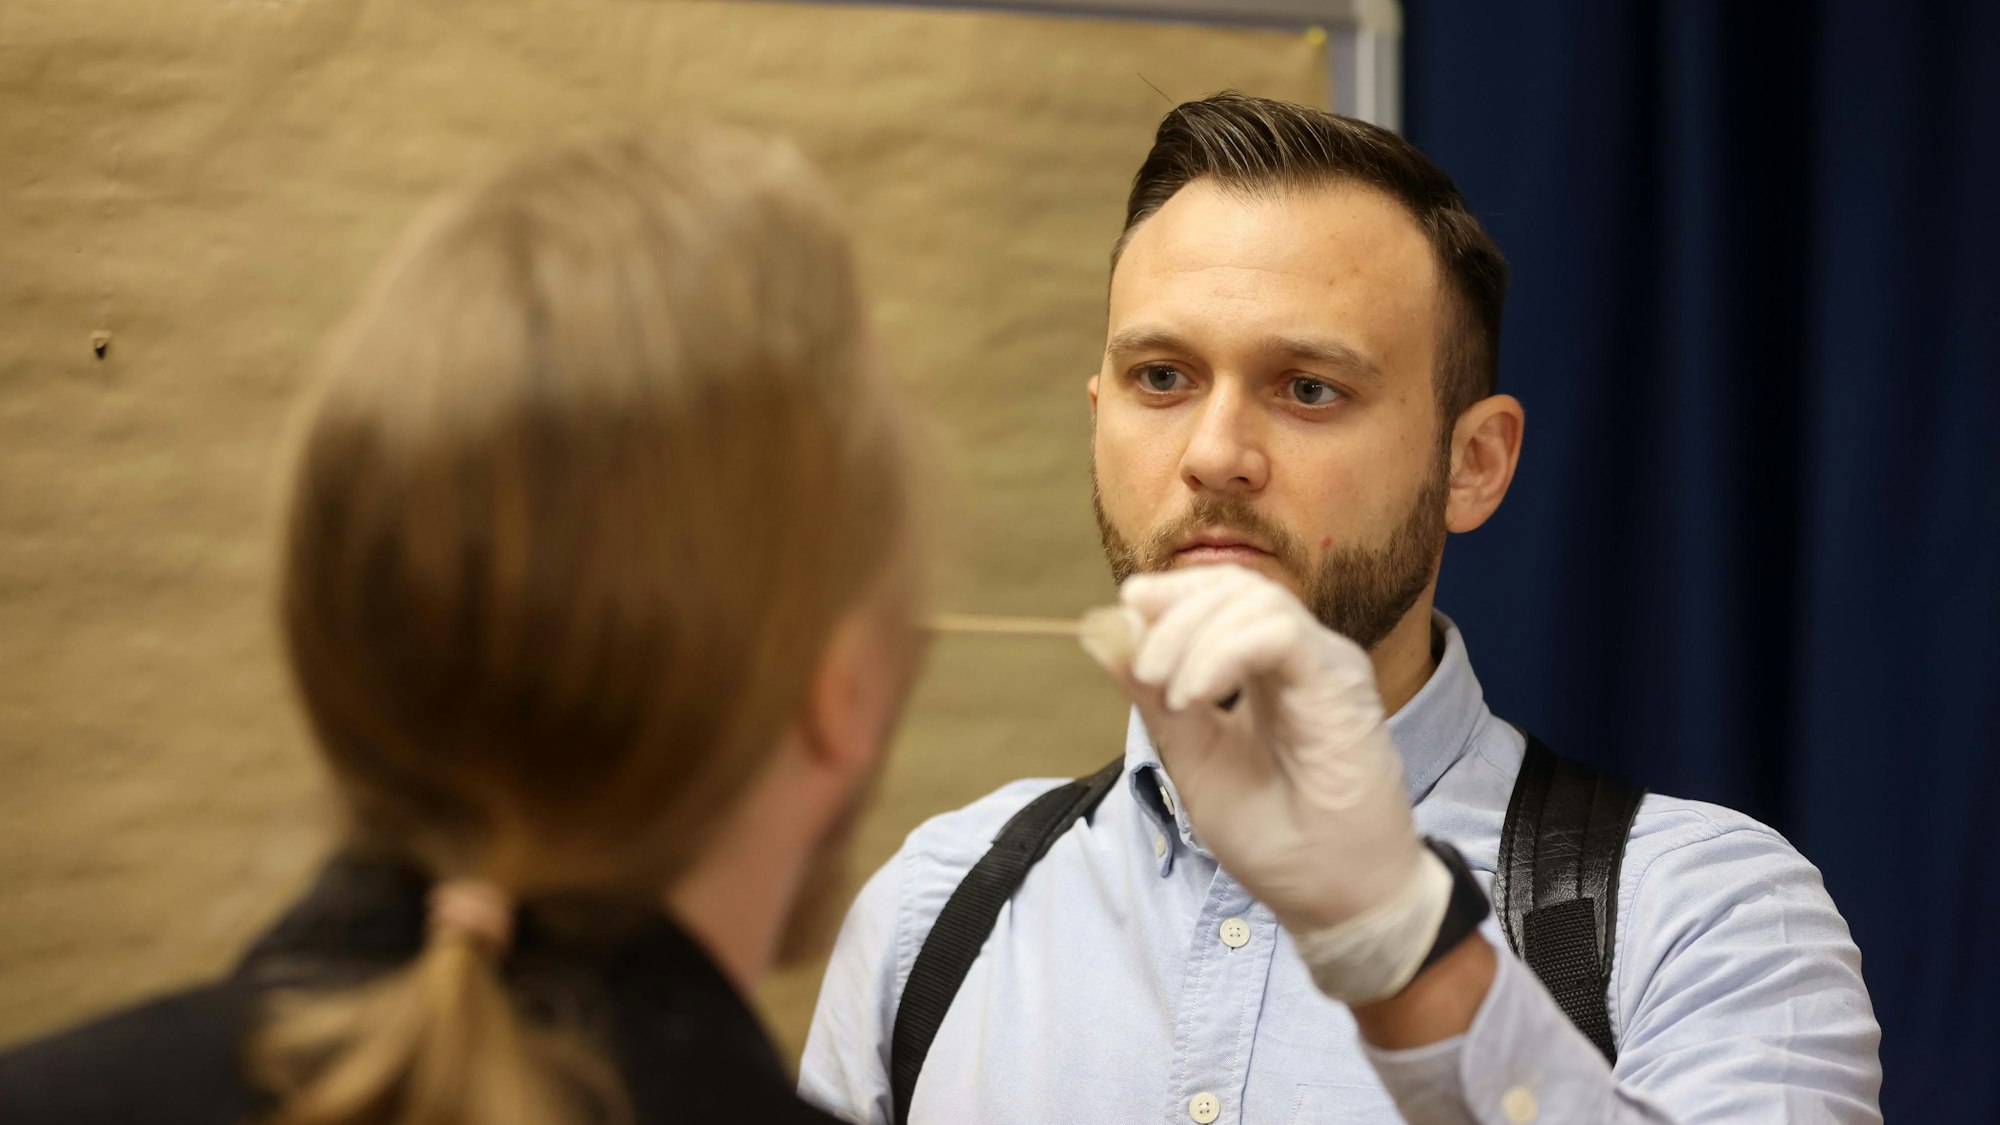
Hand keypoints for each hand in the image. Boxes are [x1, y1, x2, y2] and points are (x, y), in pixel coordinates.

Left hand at [1083, 564, 1451, 1002]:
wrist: (1339, 900)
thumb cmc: (1278, 837)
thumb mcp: (1195, 759)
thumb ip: (1156, 699)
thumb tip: (1107, 636)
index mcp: (1269, 670)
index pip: (1224, 594)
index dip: (1171, 593)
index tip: (1127, 611)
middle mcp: (1302, 658)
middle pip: (1236, 586)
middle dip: (1173, 613)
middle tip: (1143, 672)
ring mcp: (1326, 667)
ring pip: (1256, 600)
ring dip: (1192, 637)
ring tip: (1171, 694)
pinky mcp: (1341, 686)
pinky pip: (1278, 635)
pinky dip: (1222, 653)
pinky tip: (1194, 696)